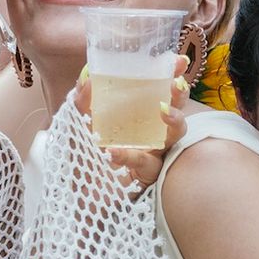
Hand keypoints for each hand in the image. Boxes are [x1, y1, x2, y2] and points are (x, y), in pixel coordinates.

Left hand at [76, 55, 192, 190]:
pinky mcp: (147, 176)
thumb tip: (86, 76)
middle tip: (178, 83)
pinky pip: (144, 163)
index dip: (171, 74)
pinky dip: (127, 156)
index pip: (158, 90)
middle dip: (181, 93)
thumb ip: (81, 103)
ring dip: (173, 120)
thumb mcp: (77, 127)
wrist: (82, 198)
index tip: (178, 60)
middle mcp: (149, 132)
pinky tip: (111, 152)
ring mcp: (153, 153)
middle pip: (175, 107)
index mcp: (136, 115)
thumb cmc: (85, 159)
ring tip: (162, 111)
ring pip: (174, 135)